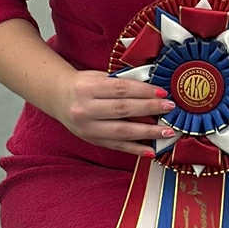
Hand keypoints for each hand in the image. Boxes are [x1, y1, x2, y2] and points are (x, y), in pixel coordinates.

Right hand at [52, 70, 175, 157]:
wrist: (58, 97)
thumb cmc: (84, 85)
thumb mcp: (99, 77)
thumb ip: (121, 83)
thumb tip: (152, 88)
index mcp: (88, 88)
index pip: (121, 89)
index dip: (144, 91)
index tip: (163, 92)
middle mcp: (86, 109)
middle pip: (123, 110)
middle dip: (150, 109)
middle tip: (169, 108)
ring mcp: (88, 128)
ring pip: (122, 131)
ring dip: (147, 133)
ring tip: (166, 132)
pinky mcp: (92, 140)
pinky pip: (117, 146)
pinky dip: (136, 150)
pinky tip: (151, 150)